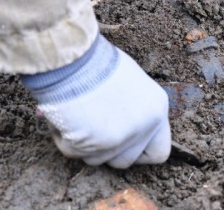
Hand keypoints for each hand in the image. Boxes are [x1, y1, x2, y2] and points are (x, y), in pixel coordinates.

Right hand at [22, 36, 170, 168]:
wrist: (74, 61)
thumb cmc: (97, 64)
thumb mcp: (130, 83)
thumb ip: (134, 108)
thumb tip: (124, 125)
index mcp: (156, 110)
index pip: (160, 151)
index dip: (140, 152)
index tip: (124, 145)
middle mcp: (143, 127)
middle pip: (126, 161)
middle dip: (107, 151)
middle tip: (93, 131)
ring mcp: (120, 139)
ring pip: (98, 160)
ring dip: (84, 144)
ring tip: (77, 115)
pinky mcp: (94, 145)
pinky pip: (74, 152)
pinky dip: (64, 139)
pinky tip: (63, 115)